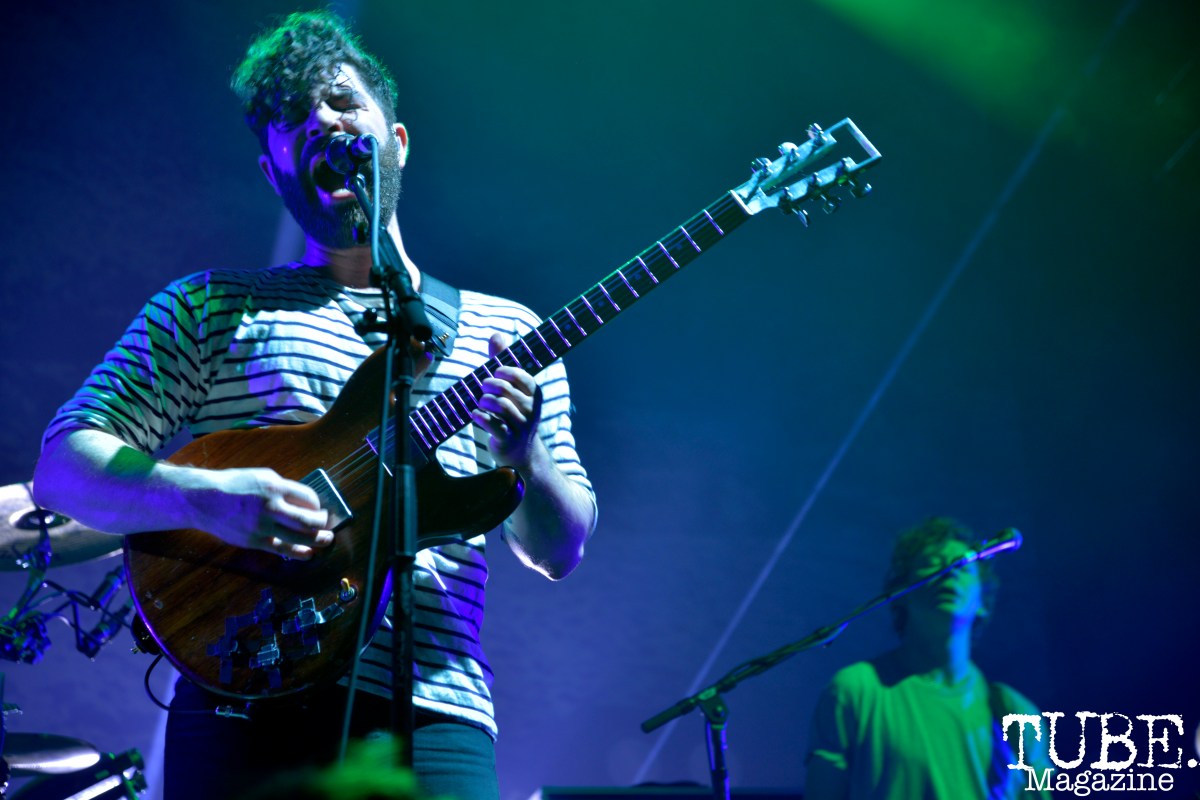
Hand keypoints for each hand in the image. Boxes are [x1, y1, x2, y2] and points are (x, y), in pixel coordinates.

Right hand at [190, 467, 332, 559]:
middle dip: (323, 523)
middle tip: (328, 524)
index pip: (308, 497)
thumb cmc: (234, 486)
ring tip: (326, 539)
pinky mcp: (255, 540)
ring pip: (300, 537)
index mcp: (274, 486)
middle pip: (309, 519)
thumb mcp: (261, 477)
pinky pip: (283, 549)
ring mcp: (263, 525)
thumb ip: (282, 489)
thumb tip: (303, 501)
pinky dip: (299, 553)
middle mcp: (271, 506)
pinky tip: (309, 554)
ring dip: (318, 539)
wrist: (204, 500)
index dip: (318, 504)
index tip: (318, 507)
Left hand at [470, 333, 543, 466]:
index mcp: (535, 394)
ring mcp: (521, 426)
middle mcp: (531, 409)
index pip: (521, 376)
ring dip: (483, 400)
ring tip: (481, 402)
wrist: (522, 453)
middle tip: (482, 387)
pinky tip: (476, 413)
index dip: (503, 371)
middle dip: (488, 385)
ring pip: (499, 405)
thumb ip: (503, 362)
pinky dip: (479, 416)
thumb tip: (496, 334)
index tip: (495, 373)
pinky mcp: (508, 439)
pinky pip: (491, 423)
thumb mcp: (512, 389)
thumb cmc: (513, 414)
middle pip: (505, 389)